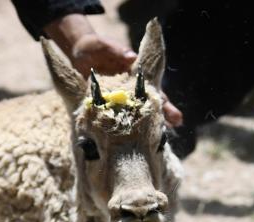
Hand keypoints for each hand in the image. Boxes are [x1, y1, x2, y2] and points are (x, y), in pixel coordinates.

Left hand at [43, 15, 183, 126]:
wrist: (77, 55)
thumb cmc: (93, 48)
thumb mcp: (102, 46)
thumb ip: (116, 51)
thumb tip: (131, 57)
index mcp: (135, 74)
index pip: (152, 87)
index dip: (163, 100)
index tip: (173, 112)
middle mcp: (131, 88)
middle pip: (148, 104)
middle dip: (163, 116)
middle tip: (176, 126)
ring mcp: (118, 98)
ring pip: (134, 114)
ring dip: (145, 127)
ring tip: (157, 140)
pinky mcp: (103, 106)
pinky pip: (112, 119)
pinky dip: (118, 130)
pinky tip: (125, 143)